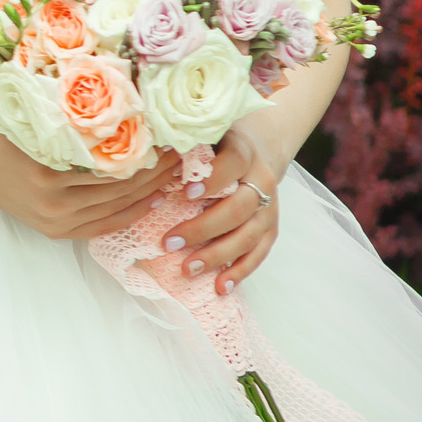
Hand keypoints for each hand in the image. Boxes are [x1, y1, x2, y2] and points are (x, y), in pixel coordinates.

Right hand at [0, 117, 180, 240]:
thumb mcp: (34, 113)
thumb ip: (75, 113)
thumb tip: (130, 101)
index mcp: (50, 168)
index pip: (117, 164)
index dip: (150, 153)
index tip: (173, 137)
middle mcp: (53, 199)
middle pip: (122, 188)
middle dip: (157, 172)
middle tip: (182, 154)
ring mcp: (52, 218)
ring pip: (116, 208)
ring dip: (148, 193)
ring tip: (172, 175)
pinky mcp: (51, 229)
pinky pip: (101, 226)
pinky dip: (128, 214)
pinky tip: (149, 202)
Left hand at [167, 126, 284, 293]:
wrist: (258, 150)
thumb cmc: (218, 143)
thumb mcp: (205, 134)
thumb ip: (186, 143)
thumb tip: (151, 151)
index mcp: (244, 152)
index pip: (233, 164)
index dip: (213, 179)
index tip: (186, 193)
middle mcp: (261, 181)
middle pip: (239, 208)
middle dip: (203, 227)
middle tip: (169, 242)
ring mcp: (269, 208)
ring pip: (249, 236)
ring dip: (218, 255)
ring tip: (187, 269)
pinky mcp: (270, 229)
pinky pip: (259, 254)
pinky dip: (240, 272)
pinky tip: (220, 286)